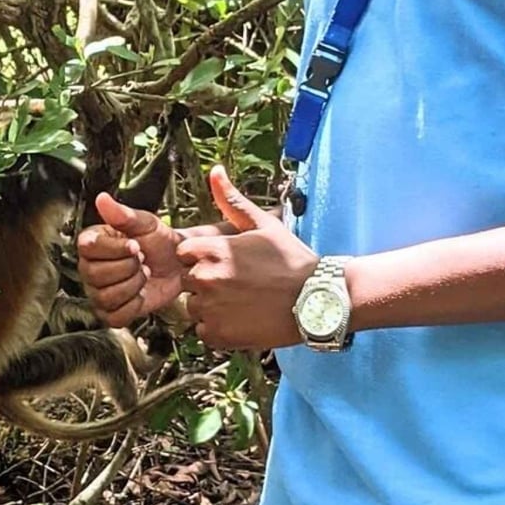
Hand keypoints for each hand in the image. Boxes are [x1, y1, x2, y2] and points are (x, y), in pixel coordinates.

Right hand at [76, 193, 185, 326]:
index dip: (115, 249)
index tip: (135, 245)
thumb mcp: (145, 223)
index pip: (88, 248)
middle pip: (96, 275)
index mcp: (93, 242)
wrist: (178, 266)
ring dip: (133, 286)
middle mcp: (90, 268)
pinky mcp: (111, 312)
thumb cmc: (160, 242)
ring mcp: (98, 292)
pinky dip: (133, 306)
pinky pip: (115, 316)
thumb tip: (102, 199)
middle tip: (142, 260)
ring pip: (106, 296)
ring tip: (142, 275)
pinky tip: (140, 293)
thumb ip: (123, 214)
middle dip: (128, 268)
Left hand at [175, 166, 317, 351]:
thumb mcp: (264, 225)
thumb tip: (215, 170)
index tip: (226, 264)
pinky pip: (203, 332)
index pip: (185, 253)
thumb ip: (232, 201)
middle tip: (238, 286)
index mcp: (214, 250)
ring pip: (194, 308)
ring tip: (242, 304)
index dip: (202, 258)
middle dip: (206, 283)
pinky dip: (218, 330)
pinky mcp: (220, 334)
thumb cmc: (292, 261)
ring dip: (210, 308)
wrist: (319, 300)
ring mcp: (213, 308)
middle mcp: (207, 278)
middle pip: (188, 281)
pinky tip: (242, 321)